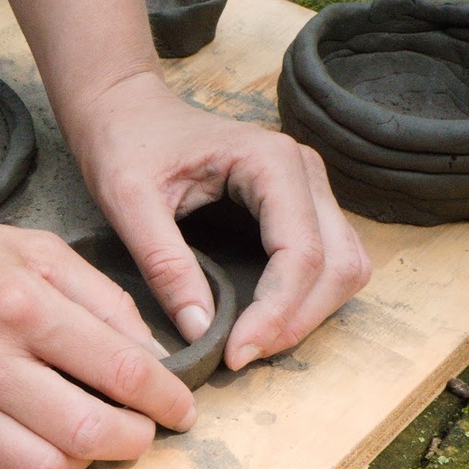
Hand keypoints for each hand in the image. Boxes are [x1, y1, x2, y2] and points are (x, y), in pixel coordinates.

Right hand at [0, 198, 197, 468]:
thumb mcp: (27, 246)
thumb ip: (96, 293)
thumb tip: (150, 349)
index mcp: (23, 306)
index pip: (122, 370)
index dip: (166, 401)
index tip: (179, 411)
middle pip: (88, 432)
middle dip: (132, 442)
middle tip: (140, 435)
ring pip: (41, 468)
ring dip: (78, 463)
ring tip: (82, 441)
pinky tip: (24, 448)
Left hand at [72, 72, 371, 368]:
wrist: (124, 112)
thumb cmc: (125, 144)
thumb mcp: (128, 202)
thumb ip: (164, 263)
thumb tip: (200, 329)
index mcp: (270, 160)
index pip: (301, 252)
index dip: (276, 313)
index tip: (236, 354)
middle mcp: (303, 171)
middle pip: (338, 265)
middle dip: (297, 320)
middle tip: (242, 357)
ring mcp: (306, 189)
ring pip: (344, 268)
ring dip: (307, 314)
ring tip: (250, 344)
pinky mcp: (297, 209)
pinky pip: (325, 263)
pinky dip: (302, 300)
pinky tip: (257, 321)